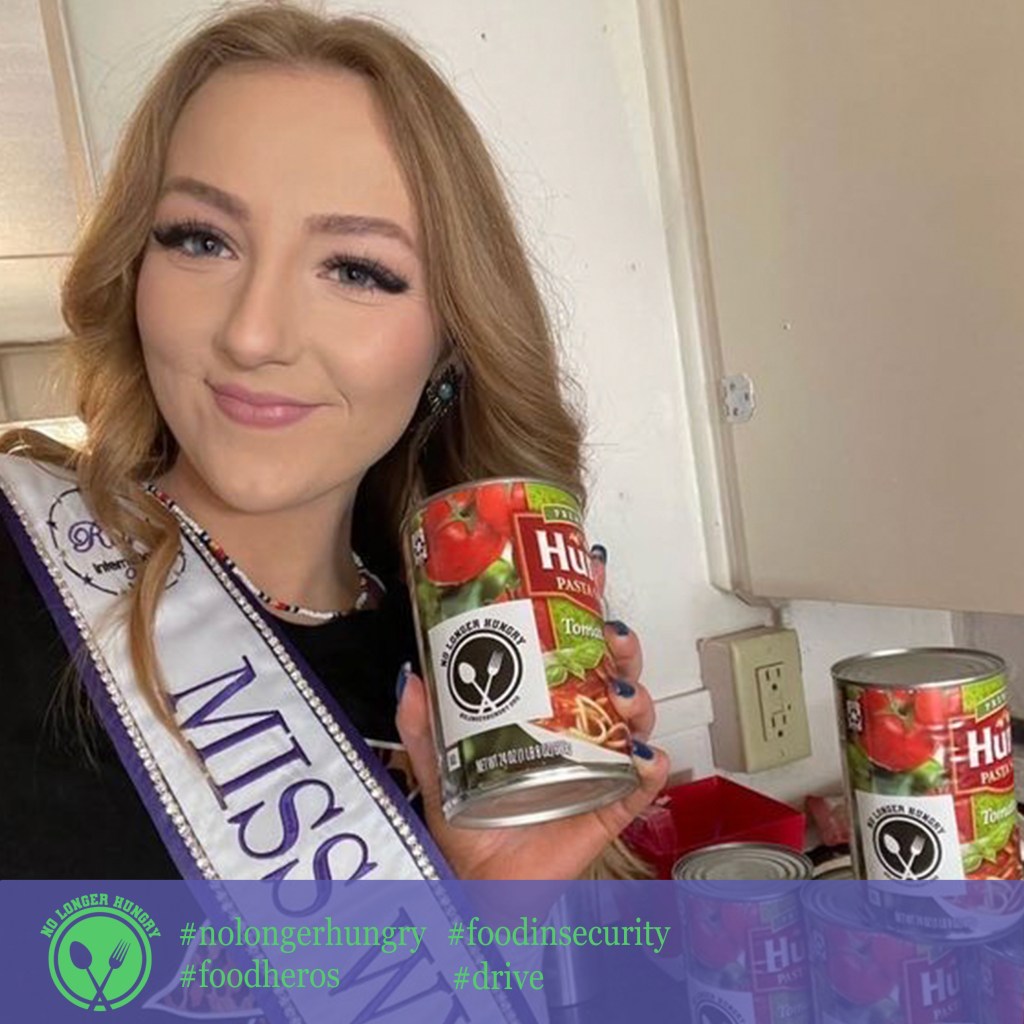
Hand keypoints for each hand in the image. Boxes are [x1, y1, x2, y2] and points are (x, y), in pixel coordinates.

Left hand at [395, 620, 667, 878]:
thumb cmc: (469, 824)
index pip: (575, 663)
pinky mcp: (609, 811)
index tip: (588, 601)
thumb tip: (410, 679)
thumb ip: (424, 726)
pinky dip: (651, 770)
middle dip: (625, 654)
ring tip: (621, 697)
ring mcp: (600, 772)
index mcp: (546, 717)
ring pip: (637, 726)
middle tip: (614, 641)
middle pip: (616, 682)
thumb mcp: (440, 765)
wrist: (478, 885)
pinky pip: (641, 787)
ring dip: (640, 704)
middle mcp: (579, 737)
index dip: (588, 630)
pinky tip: (643, 758)